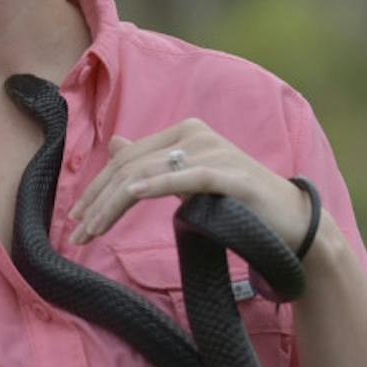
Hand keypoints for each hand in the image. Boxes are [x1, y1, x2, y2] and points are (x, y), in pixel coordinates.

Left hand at [68, 120, 310, 249]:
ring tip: (92, 230)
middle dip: (98, 201)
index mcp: (183, 132)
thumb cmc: (236, 204)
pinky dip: (157, 184)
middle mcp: (195, 135)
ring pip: (148, 174)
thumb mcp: (187, 179)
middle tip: (76, 233)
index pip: (127, 158)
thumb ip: (153, 162)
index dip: (97, 188)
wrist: (289, 222)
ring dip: (113, 204)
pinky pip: (186, 178)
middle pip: (131, 166)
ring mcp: (213, 151)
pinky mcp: (230, 175)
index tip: (76, 219)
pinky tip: (132, 195)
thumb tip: (116, 145)